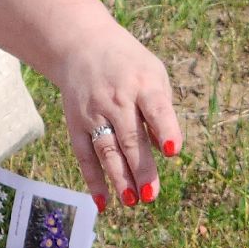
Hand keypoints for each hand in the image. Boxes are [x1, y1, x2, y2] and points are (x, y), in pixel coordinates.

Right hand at [53, 29, 181, 211]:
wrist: (81, 45)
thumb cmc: (129, 65)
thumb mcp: (154, 73)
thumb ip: (162, 109)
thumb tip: (164, 151)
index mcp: (142, 84)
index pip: (156, 108)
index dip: (165, 129)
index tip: (173, 151)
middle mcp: (117, 99)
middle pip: (130, 137)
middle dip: (141, 168)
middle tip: (152, 195)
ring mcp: (93, 113)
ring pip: (106, 150)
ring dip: (119, 178)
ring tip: (133, 201)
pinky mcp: (75, 123)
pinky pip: (84, 155)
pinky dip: (93, 180)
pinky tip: (104, 202)